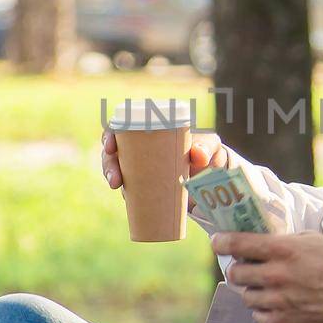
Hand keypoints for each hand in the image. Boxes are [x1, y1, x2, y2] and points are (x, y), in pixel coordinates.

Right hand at [102, 128, 229, 192]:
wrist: (214, 175)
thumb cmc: (208, 151)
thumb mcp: (210, 145)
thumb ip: (207, 147)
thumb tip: (198, 156)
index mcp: (150, 128)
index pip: (121, 126)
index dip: (109, 135)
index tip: (110, 146)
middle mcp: (140, 144)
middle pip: (114, 150)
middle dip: (108, 163)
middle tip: (115, 179)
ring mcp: (140, 164)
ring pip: (116, 167)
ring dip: (111, 176)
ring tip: (117, 186)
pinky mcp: (144, 181)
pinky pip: (128, 185)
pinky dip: (124, 190)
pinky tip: (125, 196)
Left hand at [213, 231, 322, 322]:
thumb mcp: (310, 240)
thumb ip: (281, 242)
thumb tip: (255, 244)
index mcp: (282, 250)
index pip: (238, 243)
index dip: (222, 242)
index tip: (218, 242)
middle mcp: (276, 275)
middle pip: (235, 272)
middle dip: (239, 269)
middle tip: (247, 268)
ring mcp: (278, 301)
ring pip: (246, 296)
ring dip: (253, 290)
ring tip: (270, 288)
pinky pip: (258, 317)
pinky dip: (264, 310)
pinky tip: (278, 304)